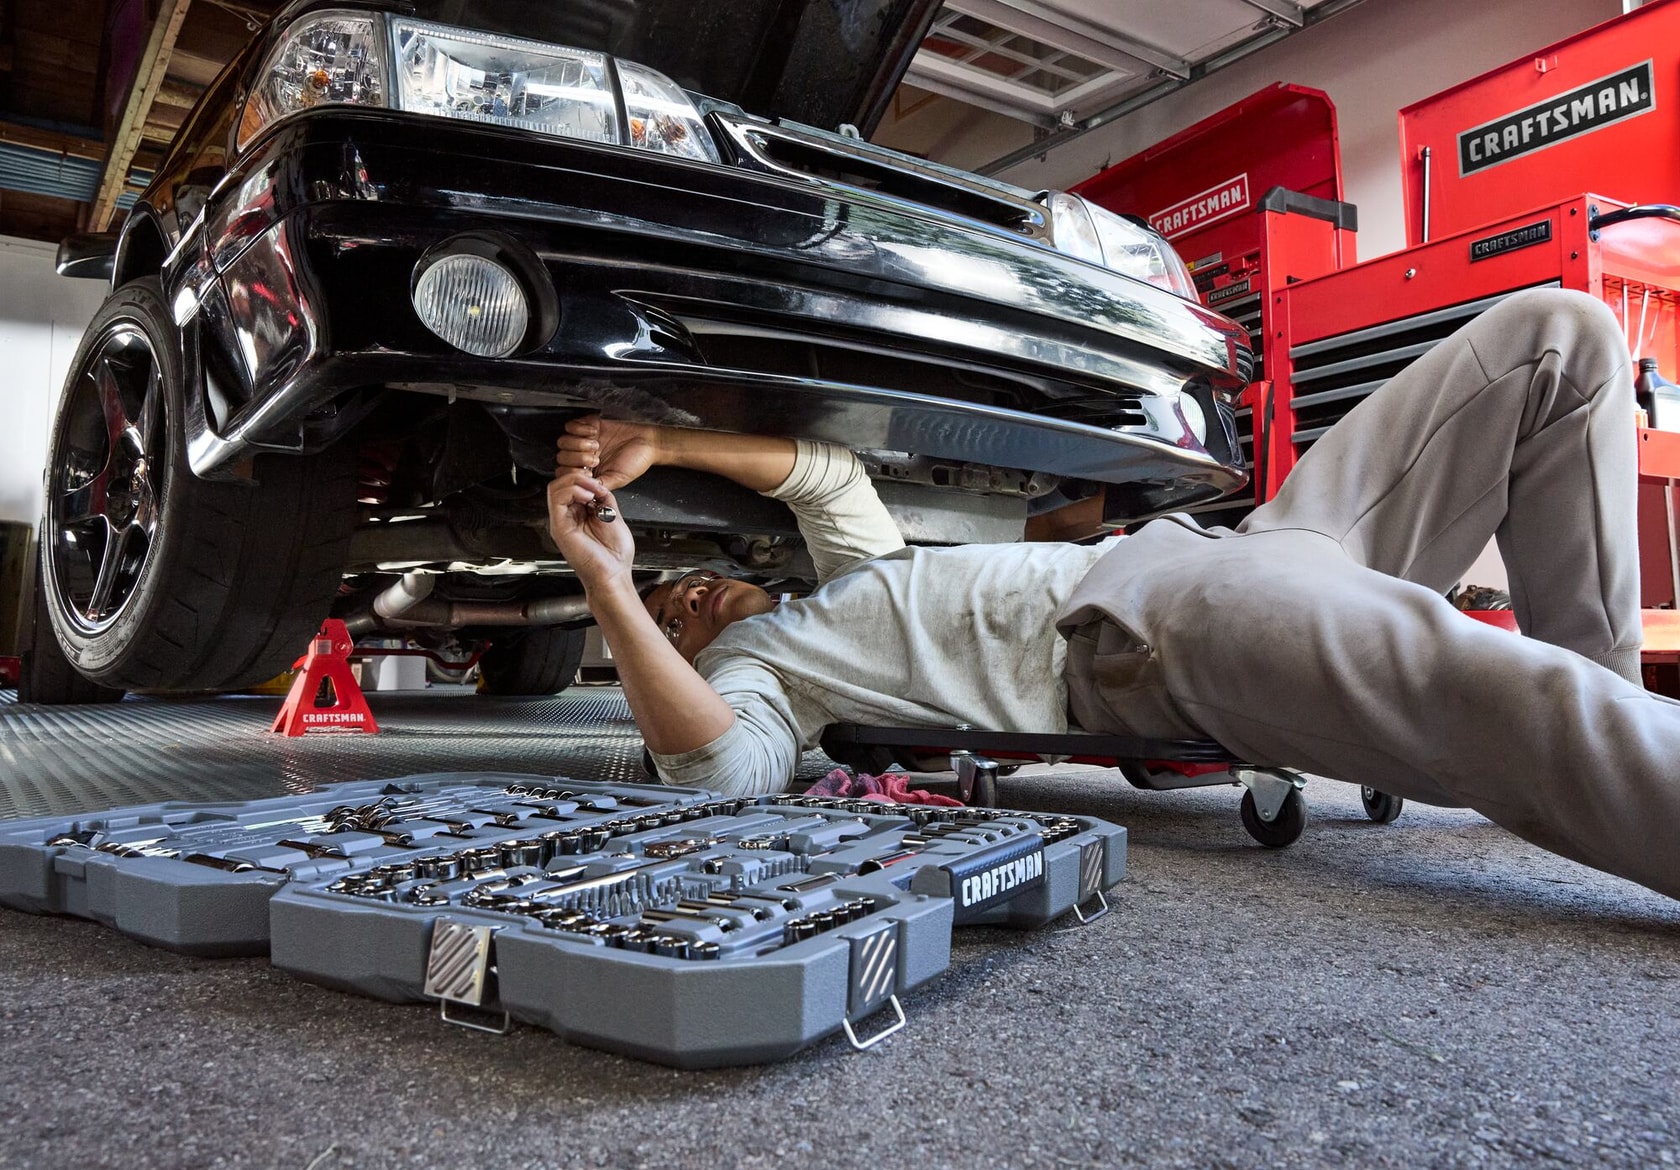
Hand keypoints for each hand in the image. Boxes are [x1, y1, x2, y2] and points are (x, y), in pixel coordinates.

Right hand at [547, 470, 635, 591]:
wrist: (613, 575)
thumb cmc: (615, 556)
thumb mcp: (613, 517)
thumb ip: (605, 499)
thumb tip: (600, 485)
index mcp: (579, 515)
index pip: (572, 486)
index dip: (586, 478)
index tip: (601, 483)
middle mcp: (568, 517)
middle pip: (561, 484)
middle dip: (579, 476)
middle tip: (596, 483)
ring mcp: (562, 522)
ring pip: (555, 487)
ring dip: (575, 481)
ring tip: (592, 489)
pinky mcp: (559, 527)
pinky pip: (556, 499)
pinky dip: (572, 490)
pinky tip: (587, 496)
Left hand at [556, 416, 659, 490]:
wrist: (648, 441)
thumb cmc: (636, 461)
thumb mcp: (617, 479)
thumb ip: (599, 485)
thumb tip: (584, 491)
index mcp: (587, 471)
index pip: (565, 473)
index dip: (572, 473)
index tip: (588, 472)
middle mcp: (582, 455)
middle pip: (561, 457)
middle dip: (577, 458)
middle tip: (596, 458)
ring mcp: (583, 440)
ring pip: (563, 442)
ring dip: (578, 444)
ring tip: (596, 444)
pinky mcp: (587, 424)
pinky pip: (570, 426)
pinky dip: (580, 429)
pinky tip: (595, 432)